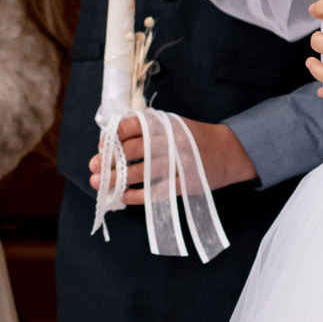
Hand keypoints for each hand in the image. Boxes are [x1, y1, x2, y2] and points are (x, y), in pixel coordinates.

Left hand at [88, 114, 258, 202]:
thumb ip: (146, 129)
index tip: (101, 147)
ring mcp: (178, 164)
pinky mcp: (185, 184)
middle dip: (109, 161)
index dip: (113, 137)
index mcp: (165, 124)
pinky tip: (123, 197)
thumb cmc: (193, 138)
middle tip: (93, 169)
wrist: (229, 152)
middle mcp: (171, 141)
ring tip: (100, 185)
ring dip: (118, 179)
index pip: (132, 127)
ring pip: (141, 172)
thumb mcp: (172, 124)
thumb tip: (112, 141)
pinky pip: (156, 192)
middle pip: (133, 151)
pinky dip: (137, 196)